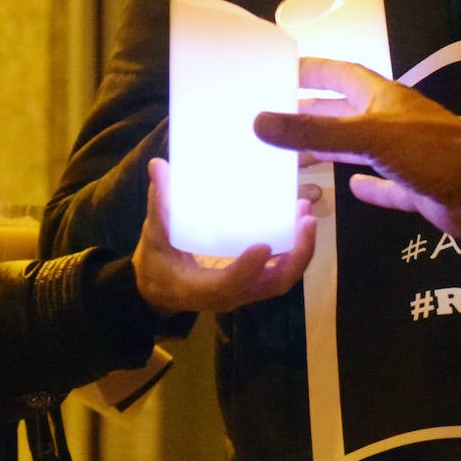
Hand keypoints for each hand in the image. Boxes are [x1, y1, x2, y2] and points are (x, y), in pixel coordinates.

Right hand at [133, 158, 315, 314]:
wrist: (161, 291)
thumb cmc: (157, 265)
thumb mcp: (154, 236)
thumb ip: (159, 204)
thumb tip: (158, 166)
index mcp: (203, 288)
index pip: (230, 283)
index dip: (247, 268)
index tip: (264, 245)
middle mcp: (232, 294)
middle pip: (274, 284)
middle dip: (296, 255)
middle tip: (305, 219)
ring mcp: (246, 290)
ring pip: (283, 278)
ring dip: (300, 250)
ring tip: (306, 213)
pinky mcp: (253, 282)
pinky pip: (280, 270)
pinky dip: (294, 249)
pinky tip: (297, 219)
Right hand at [252, 58, 460, 235]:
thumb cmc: (428, 151)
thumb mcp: (365, 136)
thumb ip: (312, 133)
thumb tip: (258, 122)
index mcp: (381, 98)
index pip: (340, 74)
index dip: (312, 70)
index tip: (281, 69)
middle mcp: (391, 120)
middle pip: (344, 109)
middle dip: (312, 110)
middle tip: (277, 115)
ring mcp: (404, 153)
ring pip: (359, 145)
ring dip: (331, 147)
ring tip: (297, 153)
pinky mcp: (415, 184)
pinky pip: (385, 183)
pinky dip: (366, 185)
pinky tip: (350, 188)